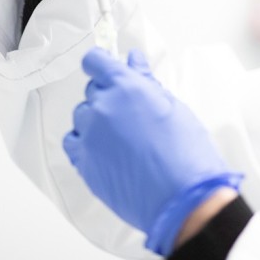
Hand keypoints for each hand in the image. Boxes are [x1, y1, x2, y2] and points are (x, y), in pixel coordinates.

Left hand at [63, 48, 242, 255]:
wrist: (181, 197)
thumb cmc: (185, 153)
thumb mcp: (173, 107)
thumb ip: (147, 83)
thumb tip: (134, 62)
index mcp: (126, 88)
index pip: (96, 61)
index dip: (102, 62)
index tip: (106, 65)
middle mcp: (102, 108)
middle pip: (92, 89)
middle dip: (110, 94)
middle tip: (132, 109)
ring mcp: (90, 137)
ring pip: (83, 116)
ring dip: (98, 118)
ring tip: (124, 134)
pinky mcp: (84, 163)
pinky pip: (74, 142)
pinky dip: (85, 140)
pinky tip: (106, 148)